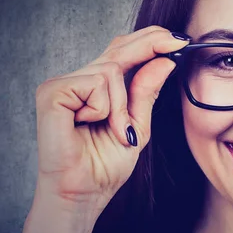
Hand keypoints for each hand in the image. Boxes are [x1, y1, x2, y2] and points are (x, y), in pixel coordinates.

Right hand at [33, 26, 189, 214]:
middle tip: (178, 43)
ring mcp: (62, 84)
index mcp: (96, 86)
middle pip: (117, 48)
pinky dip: (104, 108)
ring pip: (110, 69)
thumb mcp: (137, 125)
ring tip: (113, 131)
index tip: (179, 39)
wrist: (84, 193)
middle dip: (150, 45)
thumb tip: (165, 60)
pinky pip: (95, 83)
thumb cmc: (104, 165)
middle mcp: (78, 79)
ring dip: (122, 105)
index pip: (122, 50)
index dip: (150, 40)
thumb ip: (146, 92)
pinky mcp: (52, 92)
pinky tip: (89, 124)